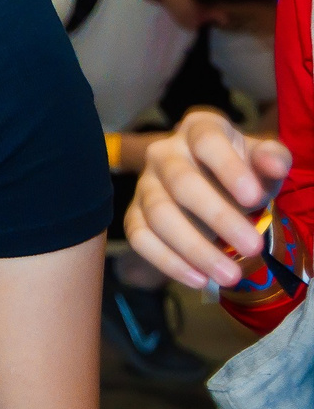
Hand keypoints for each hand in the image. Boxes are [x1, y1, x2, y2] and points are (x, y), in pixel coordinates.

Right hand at [125, 108, 292, 289]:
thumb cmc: (245, 173)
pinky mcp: (133, 214)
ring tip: (230, 276)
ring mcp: (144, 184)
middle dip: (218, 217)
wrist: (218, 190)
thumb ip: (273, 159)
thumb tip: (274, 164)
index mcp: (198, 129)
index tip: (254, 199)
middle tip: (254, 247)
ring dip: (195, 248)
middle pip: (181, 182)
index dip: (228, 169)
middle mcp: (163, 152)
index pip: (207, 142)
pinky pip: (140, 238)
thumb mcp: (265, 163)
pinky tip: (199, 279)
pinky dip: (167, 261)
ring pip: (158, 215)